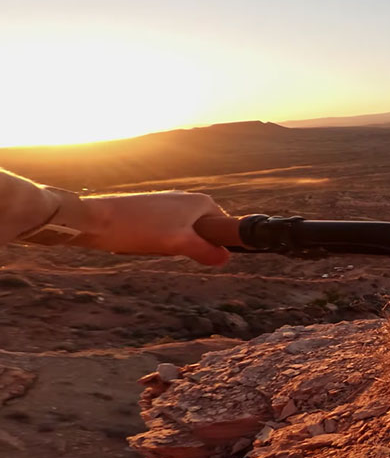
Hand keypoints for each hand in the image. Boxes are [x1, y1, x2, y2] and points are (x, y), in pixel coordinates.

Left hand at [75, 191, 230, 265]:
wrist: (95, 219)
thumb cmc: (139, 229)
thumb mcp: (179, 244)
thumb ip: (206, 251)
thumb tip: (226, 258)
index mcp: (201, 202)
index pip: (224, 228)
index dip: (214, 246)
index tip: (197, 255)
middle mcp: (187, 198)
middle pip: (201, 233)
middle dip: (186, 247)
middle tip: (167, 249)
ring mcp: (168, 203)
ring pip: (180, 235)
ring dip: (168, 245)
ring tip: (149, 243)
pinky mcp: (151, 209)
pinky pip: (163, 231)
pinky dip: (154, 240)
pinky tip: (138, 242)